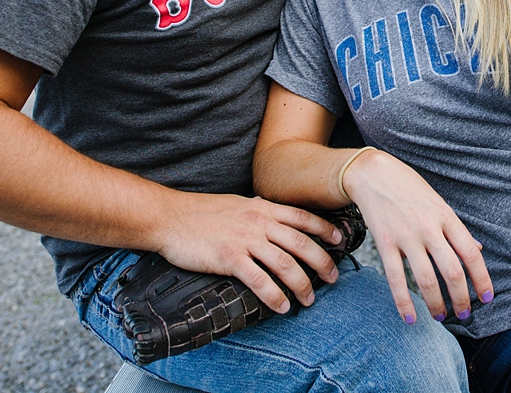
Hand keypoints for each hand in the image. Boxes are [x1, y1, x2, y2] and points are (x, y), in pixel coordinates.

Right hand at [154, 192, 341, 314]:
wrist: (170, 217)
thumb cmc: (201, 212)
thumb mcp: (236, 204)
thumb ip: (256, 210)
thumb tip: (269, 210)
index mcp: (262, 209)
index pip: (302, 218)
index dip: (324, 230)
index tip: (339, 240)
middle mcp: (259, 223)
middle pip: (301, 243)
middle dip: (322, 262)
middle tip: (332, 277)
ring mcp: (245, 240)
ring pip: (285, 264)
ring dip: (302, 284)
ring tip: (309, 299)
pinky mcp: (229, 258)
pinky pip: (259, 280)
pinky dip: (275, 296)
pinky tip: (282, 307)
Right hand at [342, 149, 493, 323]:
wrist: (374, 173)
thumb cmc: (409, 188)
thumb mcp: (439, 203)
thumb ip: (456, 229)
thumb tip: (477, 250)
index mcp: (446, 217)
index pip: (471, 253)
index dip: (482, 279)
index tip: (487, 298)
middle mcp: (429, 228)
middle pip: (452, 271)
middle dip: (461, 299)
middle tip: (464, 314)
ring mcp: (406, 236)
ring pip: (426, 279)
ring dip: (436, 304)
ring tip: (440, 317)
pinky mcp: (384, 243)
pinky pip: (396, 279)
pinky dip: (404, 302)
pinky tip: (411, 318)